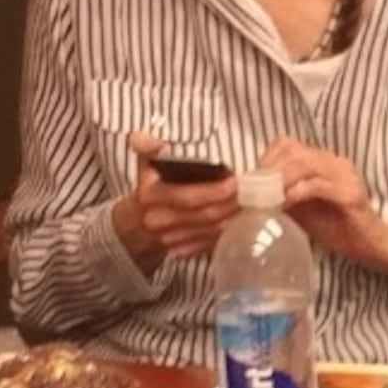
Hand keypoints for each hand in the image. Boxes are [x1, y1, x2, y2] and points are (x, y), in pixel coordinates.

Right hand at [110, 132, 240, 262]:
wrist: (134, 225)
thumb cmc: (148, 188)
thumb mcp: (146, 166)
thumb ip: (150, 149)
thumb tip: (138, 137)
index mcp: (151, 196)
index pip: (189, 197)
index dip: (215, 190)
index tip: (235, 181)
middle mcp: (159, 219)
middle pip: (206, 215)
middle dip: (232, 203)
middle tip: (252, 191)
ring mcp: (170, 238)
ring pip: (212, 231)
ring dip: (236, 217)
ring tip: (253, 203)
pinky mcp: (182, 250)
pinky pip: (211, 243)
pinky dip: (230, 232)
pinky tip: (242, 220)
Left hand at [259, 135, 387, 281]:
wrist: (371, 247)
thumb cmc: (336, 228)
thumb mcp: (300, 208)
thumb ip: (280, 195)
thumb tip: (249, 194)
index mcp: (323, 162)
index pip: (287, 145)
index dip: (265, 159)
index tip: (249, 180)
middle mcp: (336, 163)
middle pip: (293, 150)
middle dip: (268, 169)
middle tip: (251, 190)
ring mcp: (345, 177)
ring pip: (304, 163)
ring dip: (279, 180)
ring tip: (264, 197)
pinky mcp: (351, 195)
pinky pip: (318, 186)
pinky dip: (296, 192)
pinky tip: (284, 204)